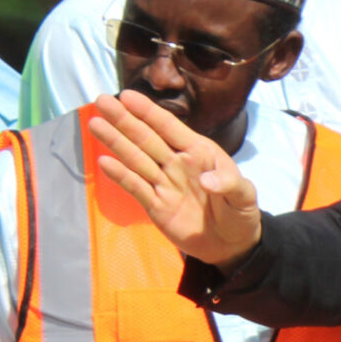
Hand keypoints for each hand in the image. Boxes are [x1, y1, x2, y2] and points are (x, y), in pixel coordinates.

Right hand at [85, 92, 264, 267]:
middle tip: (102, 100)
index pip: (170, 127)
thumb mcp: (245, 196)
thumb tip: (207, 180)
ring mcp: (163, 183)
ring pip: (136, 159)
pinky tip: (104, 161)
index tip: (127, 96)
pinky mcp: (155, 206)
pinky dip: (120, 176)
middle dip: (124, 120)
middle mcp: (176, 163)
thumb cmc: (240, 213)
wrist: (231, 245)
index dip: (149, 112)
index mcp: (198, 151)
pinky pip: (136, 188)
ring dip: (116, 142)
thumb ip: (230, 183)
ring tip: (95, 124)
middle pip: (146, 138)